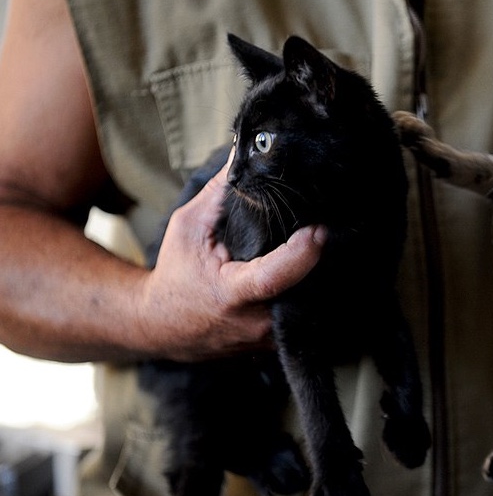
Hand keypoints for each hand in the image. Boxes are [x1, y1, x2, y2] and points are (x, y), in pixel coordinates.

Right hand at [135, 154, 326, 361]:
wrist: (162, 325)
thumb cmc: (176, 272)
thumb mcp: (189, 227)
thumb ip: (221, 192)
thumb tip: (246, 152)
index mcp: (232, 295)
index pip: (276, 277)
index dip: (302, 254)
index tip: (318, 228)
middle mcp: (255, 323)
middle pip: (304, 290)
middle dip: (320, 261)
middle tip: (328, 229)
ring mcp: (268, 339)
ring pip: (310, 306)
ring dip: (320, 277)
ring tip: (325, 246)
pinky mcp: (276, 344)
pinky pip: (304, 316)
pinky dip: (310, 292)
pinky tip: (314, 269)